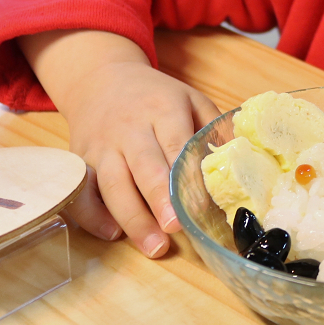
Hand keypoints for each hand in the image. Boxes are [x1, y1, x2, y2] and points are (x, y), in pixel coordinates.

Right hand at [59, 60, 219, 257]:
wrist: (99, 79)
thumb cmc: (153, 96)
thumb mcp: (189, 98)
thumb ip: (213, 126)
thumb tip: (244, 158)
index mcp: (161, 110)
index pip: (175, 143)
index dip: (185, 174)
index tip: (198, 204)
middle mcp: (129, 128)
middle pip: (142, 166)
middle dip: (158, 199)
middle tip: (174, 228)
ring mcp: (101, 146)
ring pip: (112, 184)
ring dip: (132, 217)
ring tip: (153, 246)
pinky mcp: (79, 160)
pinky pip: (82, 191)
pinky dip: (92, 214)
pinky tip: (113, 232)